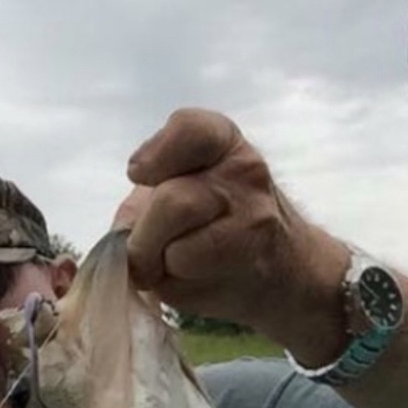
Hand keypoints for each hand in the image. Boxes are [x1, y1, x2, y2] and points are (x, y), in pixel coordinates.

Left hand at [122, 109, 347, 355]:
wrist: (284, 272)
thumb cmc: (216, 228)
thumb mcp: (179, 195)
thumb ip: (145, 201)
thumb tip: (124, 236)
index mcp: (221, 141)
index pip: (189, 128)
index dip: (156, 154)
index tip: (141, 176)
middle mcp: (244, 168)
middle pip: (170, 199)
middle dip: (144, 235)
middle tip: (146, 251)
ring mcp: (253, 212)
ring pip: (176, 237)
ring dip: (156, 258)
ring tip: (168, 264)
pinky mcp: (250, 252)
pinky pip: (186, 264)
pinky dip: (174, 279)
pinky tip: (194, 277)